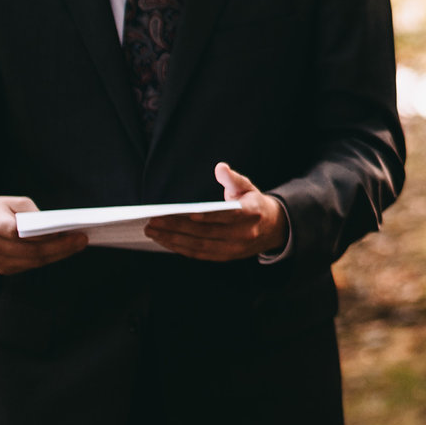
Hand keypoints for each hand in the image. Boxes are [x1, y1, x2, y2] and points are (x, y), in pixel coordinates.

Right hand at [0, 194, 86, 275]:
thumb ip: (31, 213)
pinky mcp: (0, 269)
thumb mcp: (12, 202)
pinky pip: (28, 266)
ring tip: (77, 245)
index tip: (67, 230)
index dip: (44, 234)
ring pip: (32, 262)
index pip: (18, 232)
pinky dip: (47, 259)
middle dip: (59, 247)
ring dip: (57, 255)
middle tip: (81, 240)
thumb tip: (54, 228)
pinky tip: (62, 251)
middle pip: (30, 251)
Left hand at [147, 162, 287, 261]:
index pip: (226, 216)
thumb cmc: (254, 204)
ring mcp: (234, 249)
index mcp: (252, 214)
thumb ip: (233, 178)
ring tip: (152, 232)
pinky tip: (165, 241)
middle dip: (177, 228)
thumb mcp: (248, 187)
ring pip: (200, 246)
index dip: (206, 217)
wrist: (273, 229)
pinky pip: (200, 254)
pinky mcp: (226, 257)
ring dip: (173, 240)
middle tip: (153, 221)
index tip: (185, 213)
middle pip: (206, 233)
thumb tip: (220, 167)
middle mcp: (243, 234)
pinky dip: (180, 248)